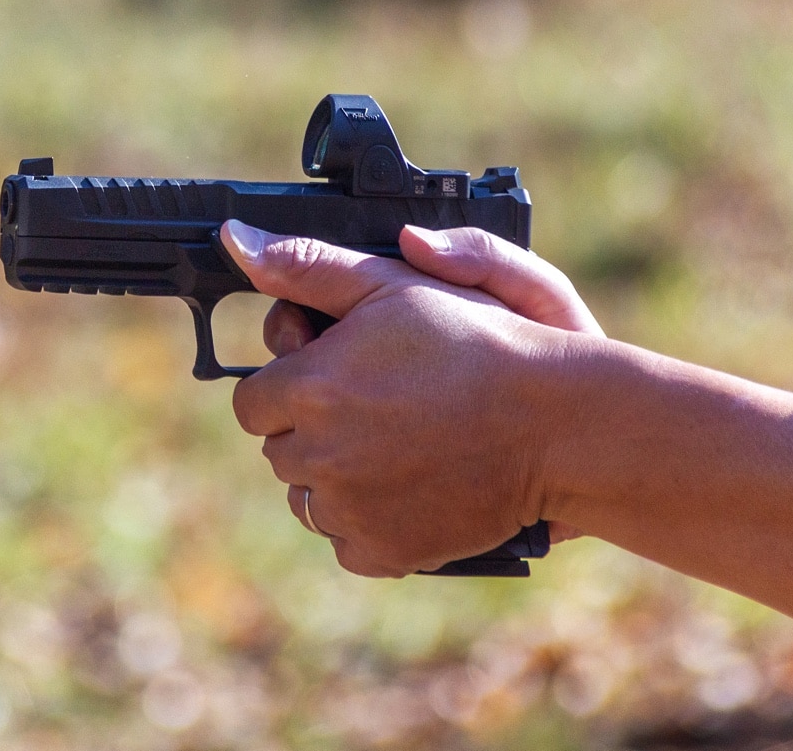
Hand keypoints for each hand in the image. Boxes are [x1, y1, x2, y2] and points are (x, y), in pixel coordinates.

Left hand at [220, 221, 595, 575]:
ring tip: (396, 444)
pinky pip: (347, 543)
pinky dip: (370, 521)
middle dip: (313, 429)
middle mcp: (317, 455)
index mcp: (309, 388)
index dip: (292, 385)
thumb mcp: (392, 284)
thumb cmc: (479, 342)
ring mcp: (349, 510)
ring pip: (308, 500)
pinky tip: (411, 486)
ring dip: (336, 477)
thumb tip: (237, 241)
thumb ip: (308, 266)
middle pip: (279, 450)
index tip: (333, 376)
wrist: (555, 423)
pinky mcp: (383, 550)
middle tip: (377, 405)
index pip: (253, 400)